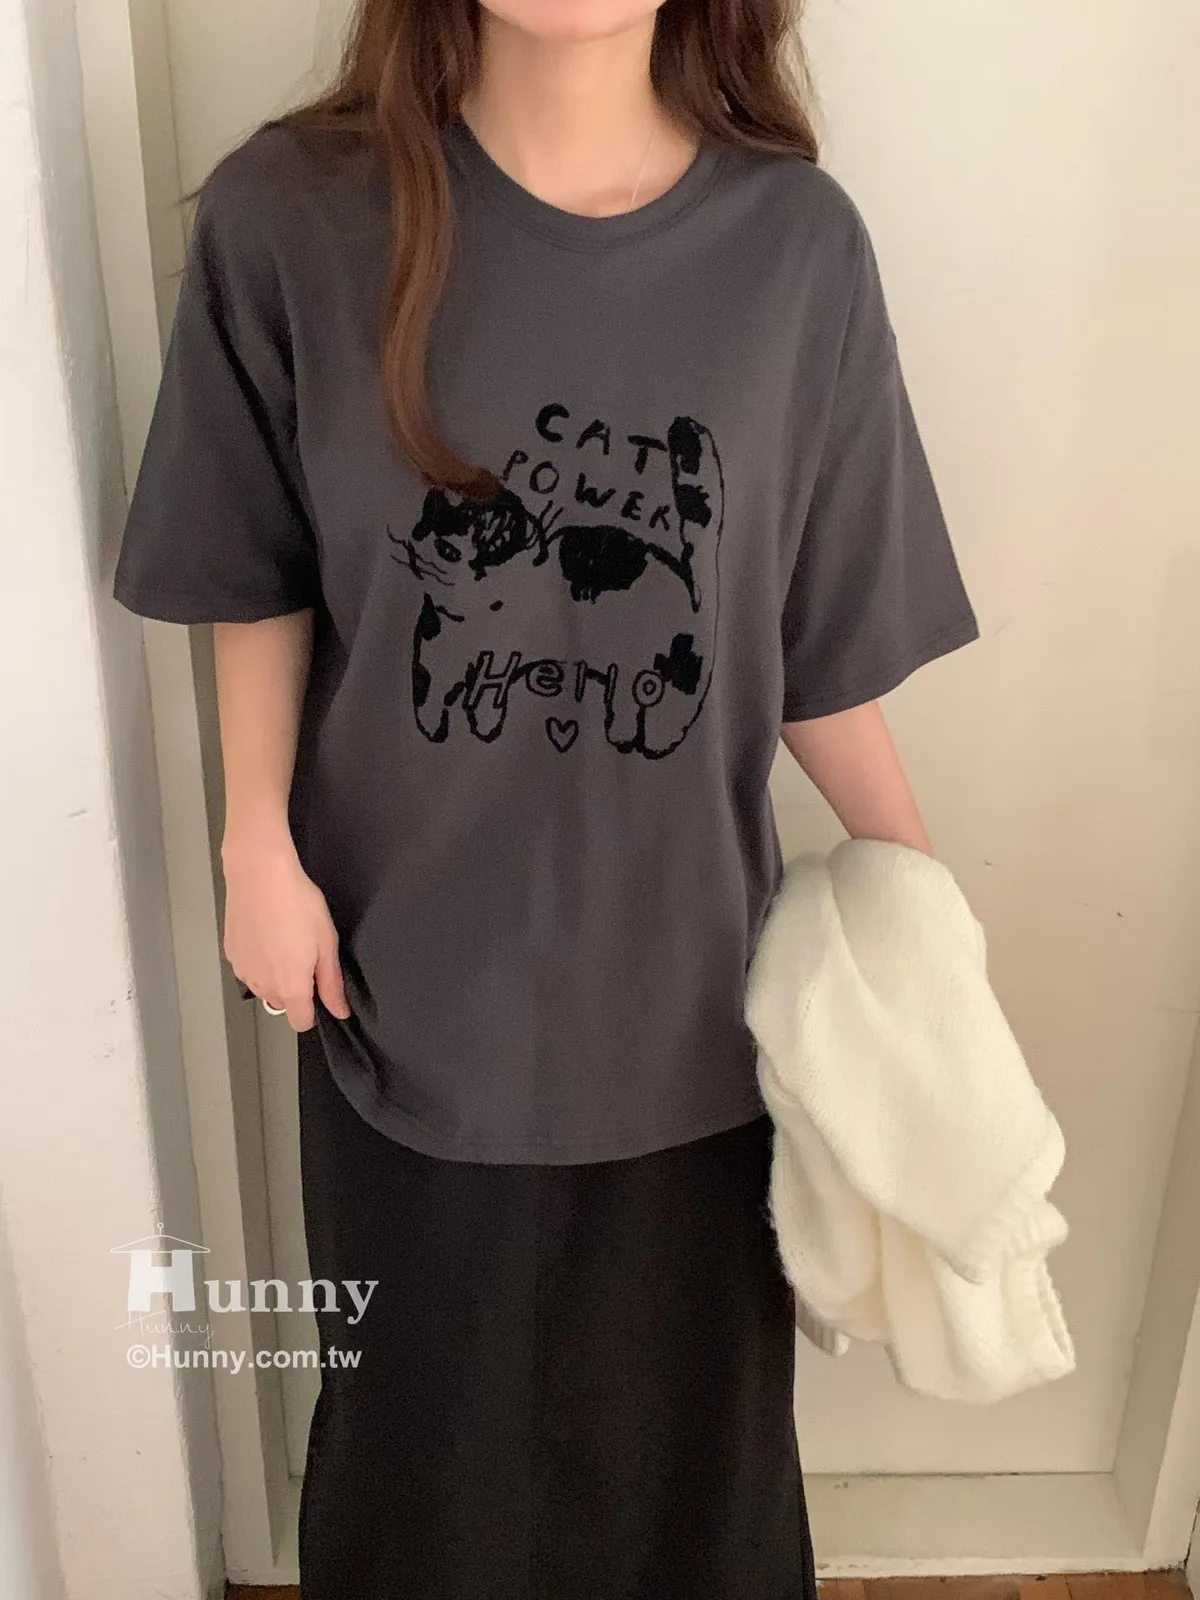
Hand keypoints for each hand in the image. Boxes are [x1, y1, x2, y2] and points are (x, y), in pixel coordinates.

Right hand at [221, 834, 350, 1031]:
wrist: (259, 874)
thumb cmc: (298, 904)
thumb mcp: (327, 943)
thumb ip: (331, 983)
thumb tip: (339, 1011)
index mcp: (290, 987)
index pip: (301, 1022)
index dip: (313, 1010)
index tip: (319, 987)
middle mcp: (263, 985)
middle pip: (282, 1004)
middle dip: (295, 989)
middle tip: (305, 953)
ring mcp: (243, 970)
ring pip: (264, 987)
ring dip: (275, 975)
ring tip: (284, 940)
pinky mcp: (230, 954)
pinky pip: (249, 969)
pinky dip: (258, 960)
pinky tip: (266, 933)